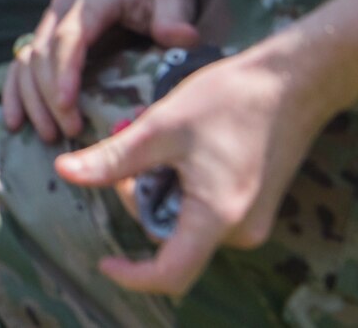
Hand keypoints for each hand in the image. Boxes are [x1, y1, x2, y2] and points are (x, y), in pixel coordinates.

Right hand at [3, 0, 197, 142]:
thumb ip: (174, 18)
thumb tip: (181, 38)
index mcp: (89, 1)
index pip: (69, 38)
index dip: (64, 72)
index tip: (69, 105)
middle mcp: (60, 10)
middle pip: (42, 55)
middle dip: (50, 97)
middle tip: (70, 132)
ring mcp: (50, 23)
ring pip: (26, 62)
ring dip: (31, 99)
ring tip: (48, 135)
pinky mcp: (48, 36)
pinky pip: (22, 64)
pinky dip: (16, 91)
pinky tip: (15, 120)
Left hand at [53, 40, 331, 296]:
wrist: (292, 82)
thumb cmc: (230, 99)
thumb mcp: (160, 127)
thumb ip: (114, 159)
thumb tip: (64, 173)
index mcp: (218, 217)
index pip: (171, 274)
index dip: (132, 275)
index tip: (103, 260)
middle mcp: (241, 231)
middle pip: (168, 236)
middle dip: (140, 195)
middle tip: (134, 143)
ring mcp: (252, 220)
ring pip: (183, 221)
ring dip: (158, 185)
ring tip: (158, 137)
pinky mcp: (254, 206)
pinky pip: (203, 210)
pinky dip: (180, 184)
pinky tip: (182, 146)